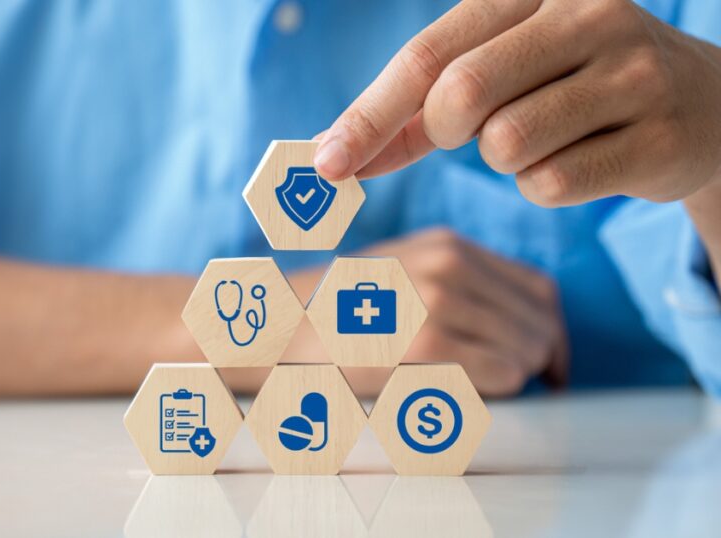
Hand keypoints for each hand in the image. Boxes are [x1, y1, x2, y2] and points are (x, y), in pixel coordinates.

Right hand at [289, 228, 567, 396]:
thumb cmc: (338, 317)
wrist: (276, 332)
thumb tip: (521, 325)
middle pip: (539, 316)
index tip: (548, 359)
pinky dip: (498, 387)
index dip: (551, 329)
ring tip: (492, 385)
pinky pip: (502, 371)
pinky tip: (470, 389)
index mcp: (445, 246)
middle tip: (531, 383)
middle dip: (542, 355)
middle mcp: (447, 264)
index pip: (536, 287)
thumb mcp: (401, 276)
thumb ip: (458, 286)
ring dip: (519, 373)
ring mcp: (437, 301)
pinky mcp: (425, 343)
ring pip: (526, 346)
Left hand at [314, 0, 720, 205]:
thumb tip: (337, 153)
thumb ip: (420, 109)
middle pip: (462, 94)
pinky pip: (550, 185)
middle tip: (468, 132)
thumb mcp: (503, 73)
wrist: (700, 108)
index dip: (369, 113)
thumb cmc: (571, 88)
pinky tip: (581, 159)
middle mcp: (589, 16)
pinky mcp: (656, 138)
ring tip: (545, 136)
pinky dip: (544, 186)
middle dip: (445, 131)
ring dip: (503, 159)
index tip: (326, 162)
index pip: (429, 54)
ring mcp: (632, 75)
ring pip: (506, 145)